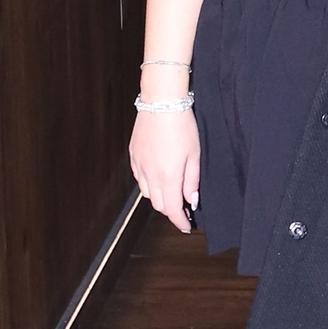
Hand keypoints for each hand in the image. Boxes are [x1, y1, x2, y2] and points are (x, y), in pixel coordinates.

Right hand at [129, 109, 200, 232]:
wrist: (161, 102)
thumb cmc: (182, 125)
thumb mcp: (194, 154)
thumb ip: (192, 181)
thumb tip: (191, 201)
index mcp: (167, 176)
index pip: (171, 209)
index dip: (179, 221)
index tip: (186, 226)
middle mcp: (149, 174)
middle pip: (158, 204)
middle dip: (170, 211)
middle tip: (183, 210)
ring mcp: (139, 164)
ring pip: (147, 193)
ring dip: (159, 198)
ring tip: (172, 193)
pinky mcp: (133, 155)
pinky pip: (139, 178)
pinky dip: (149, 184)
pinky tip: (158, 177)